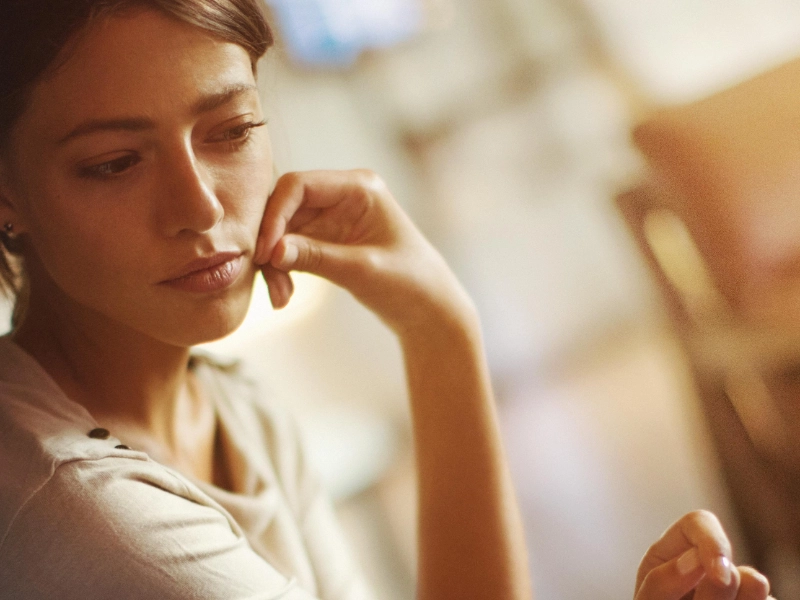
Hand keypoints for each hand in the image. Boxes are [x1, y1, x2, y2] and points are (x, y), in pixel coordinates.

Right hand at [254, 170, 472, 334]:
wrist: (427, 309)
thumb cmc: (409, 283)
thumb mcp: (362, 270)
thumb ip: (316, 257)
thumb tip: (270, 252)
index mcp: (359, 187)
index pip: (299, 185)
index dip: (275, 215)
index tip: (264, 253)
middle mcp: (342, 195)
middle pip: (285, 207)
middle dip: (271, 245)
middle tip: (270, 285)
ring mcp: (332, 216)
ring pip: (282, 230)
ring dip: (274, 263)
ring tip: (280, 299)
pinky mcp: (325, 238)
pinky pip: (289, 247)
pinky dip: (282, 270)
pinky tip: (283, 296)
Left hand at [635, 510, 773, 599]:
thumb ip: (662, 582)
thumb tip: (695, 560)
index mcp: (672, 553)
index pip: (699, 523)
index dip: (714, 542)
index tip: (719, 571)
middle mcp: (704, 567)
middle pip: (729, 560)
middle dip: (726, 583)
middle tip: (719, 589)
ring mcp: (731, 591)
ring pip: (755, 587)